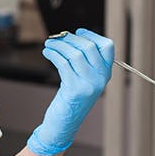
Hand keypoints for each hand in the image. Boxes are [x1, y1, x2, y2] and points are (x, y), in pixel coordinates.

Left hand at [28, 28, 113, 155]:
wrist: (63, 124)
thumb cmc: (70, 99)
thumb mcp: (83, 79)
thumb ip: (84, 62)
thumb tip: (71, 38)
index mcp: (105, 75)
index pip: (107, 47)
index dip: (92, 36)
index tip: (78, 32)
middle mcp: (100, 79)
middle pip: (89, 47)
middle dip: (71, 39)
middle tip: (58, 37)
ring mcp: (88, 85)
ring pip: (75, 54)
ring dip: (59, 45)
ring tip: (49, 44)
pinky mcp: (74, 89)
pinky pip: (63, 64)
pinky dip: (53, 54)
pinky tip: (47, 52)